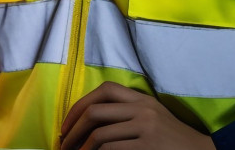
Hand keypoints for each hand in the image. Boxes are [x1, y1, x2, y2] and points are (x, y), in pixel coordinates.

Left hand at [59, 82, 215, 149]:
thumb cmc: (171, 138)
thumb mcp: (151, 116)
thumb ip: (126, 112)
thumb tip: (88, 120)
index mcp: (142, 99)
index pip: (105, 90)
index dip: (80, 105)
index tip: (67, 122)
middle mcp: (142, 109)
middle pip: (95, 111)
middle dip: (73, 129)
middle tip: (63, 143)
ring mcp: (145, 128)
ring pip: (100, 134)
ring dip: (81, 148)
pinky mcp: (147, 147)